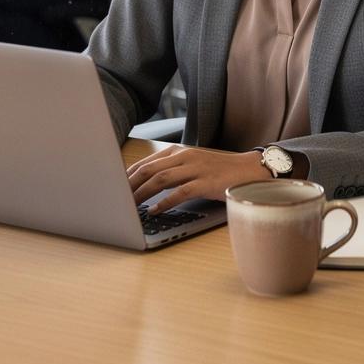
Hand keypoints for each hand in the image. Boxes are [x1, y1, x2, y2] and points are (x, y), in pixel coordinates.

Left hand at [127, 145, 270, 213]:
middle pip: (149, 169)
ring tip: (130, 207)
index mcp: (179, 151)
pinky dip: (164, 202)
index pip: (146, 162)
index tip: (115, 189)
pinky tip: (154, 211)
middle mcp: (185, 156)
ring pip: (161, 179)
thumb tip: (146, 186)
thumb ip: (172, 171)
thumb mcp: (192, 165)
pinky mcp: (206, 182)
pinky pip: (181, 192)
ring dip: (142, 194)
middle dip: (130, 185)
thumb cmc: (218, 170)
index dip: (128, 176)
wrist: (249, 170)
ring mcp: (196, 168)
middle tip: (116, 200)